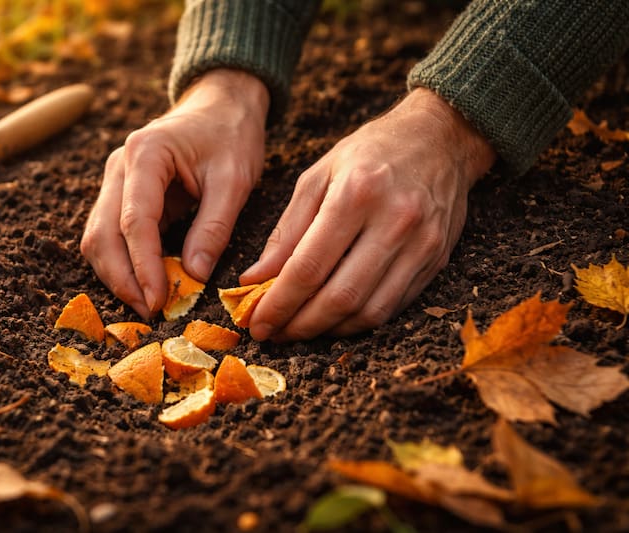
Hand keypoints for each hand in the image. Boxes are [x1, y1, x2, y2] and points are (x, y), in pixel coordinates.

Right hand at [81, 69, 269, 317]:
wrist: (221, 105)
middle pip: (101, 233)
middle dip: (121, 278)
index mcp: (146, 154)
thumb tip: (194, 277)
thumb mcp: (234, 179)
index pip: (134, 220)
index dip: (144, 266)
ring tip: (146, 304)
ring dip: (117, 275)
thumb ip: (214, 227)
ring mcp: (115, 180)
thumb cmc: (231, 135)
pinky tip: (143, 284)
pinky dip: (122, 262)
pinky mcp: (121, 194)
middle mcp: (119, 166)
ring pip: (98, 237)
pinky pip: (110, 234)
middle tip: (149, 312)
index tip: (159, 301)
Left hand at [241, 88, 495, 340]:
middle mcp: (394, 221)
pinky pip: (393, 307)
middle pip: (341, 296)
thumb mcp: (317, 176)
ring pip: (370, 311)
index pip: (310, 266)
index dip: (279, 303)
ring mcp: (421, 245)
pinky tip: (334, 319)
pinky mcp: (437, 260)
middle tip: (275, 333)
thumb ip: (286, 232)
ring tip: (300, 329)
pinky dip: (358, 322)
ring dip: (329, 330)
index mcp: (356, 194)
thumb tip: (255, 279)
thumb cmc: (370, 153)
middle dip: (301, 325)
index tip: (257, 322)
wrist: (441, 139)